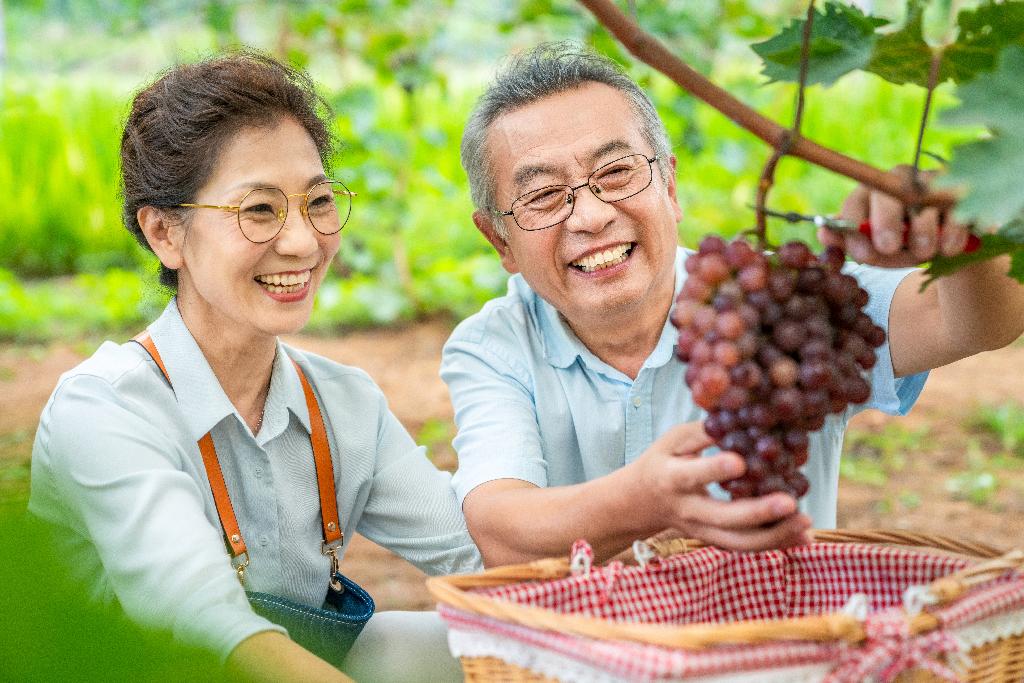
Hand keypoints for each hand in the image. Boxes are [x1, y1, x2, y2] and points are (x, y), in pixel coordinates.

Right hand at [631, 423, 811, 551]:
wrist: (641, 502)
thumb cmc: (663, 462)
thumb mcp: (673, 440)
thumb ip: (705, 433)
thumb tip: (744, 419)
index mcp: (672, 478)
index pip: (693, 476)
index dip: (715, 470)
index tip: (740, 462)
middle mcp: (688, 510)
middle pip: (723, 518)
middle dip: (757, 513)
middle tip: (790, 503)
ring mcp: (702, 530)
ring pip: (738, 541)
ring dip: (774, 536)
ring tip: (805, 522)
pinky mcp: (715, 540)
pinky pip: (746, 547)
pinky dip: (776, 544)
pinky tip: (803, 536)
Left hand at [821, 165, 972, 266]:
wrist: (946, 246)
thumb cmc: (902, 245)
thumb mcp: (876, 250)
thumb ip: (852, 244)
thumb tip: (823, 234)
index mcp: (870, 193)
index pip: (854, 203)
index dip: (853, 227)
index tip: (861, 254)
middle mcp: (899, 179)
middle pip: (887, 193)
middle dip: (885, 222)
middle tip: (888, 247)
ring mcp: (931, 181)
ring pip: (923, 200)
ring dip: (922, 230)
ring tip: (924, 253)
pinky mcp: (961, 189)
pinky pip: (957, 206)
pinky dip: (952, 230)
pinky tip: (949, 249)